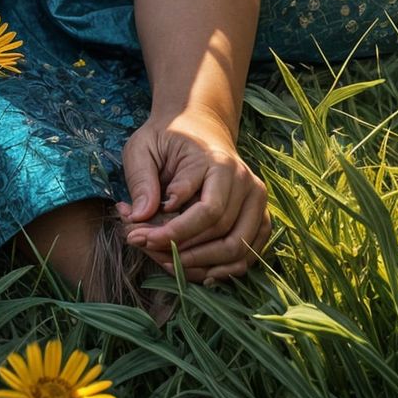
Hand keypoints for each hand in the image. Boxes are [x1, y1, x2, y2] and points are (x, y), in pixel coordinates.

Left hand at [117, 107, 270, 284]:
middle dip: (181, 249)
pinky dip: (222, 269)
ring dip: (200, 264)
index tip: (136, 236)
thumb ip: (141, 179)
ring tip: (164, 261)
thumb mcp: (143, 147)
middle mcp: (245, 182)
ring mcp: (257, 201)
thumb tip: (140, 217)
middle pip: (220, 232)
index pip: (203, 211)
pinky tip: (194, 270)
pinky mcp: (261, 218)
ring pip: (236, 248)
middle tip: (144, 248)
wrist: (200, 127)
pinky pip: (247, 254)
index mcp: (218, 162)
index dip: (170, 231)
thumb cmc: (168, 137)